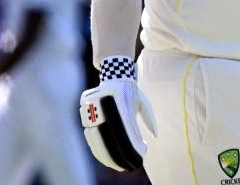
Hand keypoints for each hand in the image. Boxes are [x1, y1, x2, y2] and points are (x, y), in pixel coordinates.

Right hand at [80, 57, 156, 171]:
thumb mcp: (143, 102)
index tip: (140, 153)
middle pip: (108, 133)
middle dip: (117, 153)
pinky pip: (88, 132)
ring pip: (95, 135)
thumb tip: (155, 135)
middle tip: (126, 165)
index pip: (126, 125)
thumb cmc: (132, 92)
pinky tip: (103, 157)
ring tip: (115, 165)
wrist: (113, 74)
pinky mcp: (84, 107)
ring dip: (104, 153)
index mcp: (120, 95)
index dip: (132, 142)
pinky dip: (95, 146)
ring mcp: (91, 102)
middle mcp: (104, 98)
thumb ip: (149, 117)